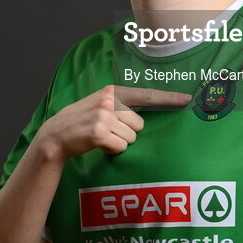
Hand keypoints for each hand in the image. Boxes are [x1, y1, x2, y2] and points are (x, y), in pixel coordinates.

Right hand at [34, 85, 191, 159]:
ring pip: (131, 138)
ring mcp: (103, 116)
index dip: (169, 98)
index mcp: (112, 92)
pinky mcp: (98, 132)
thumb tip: (146, 115)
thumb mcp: (100, 105)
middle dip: (128, 132)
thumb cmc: (81, 121)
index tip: (187, 99)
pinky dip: (112, 150)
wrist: (55, 135)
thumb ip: (121, 104)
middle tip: (108, 131)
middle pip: (140, 124)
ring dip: (119, 142)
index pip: (147, 95)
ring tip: (101, 137)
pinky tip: (98, 144)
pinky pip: (121, 147)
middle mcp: (109, 101)